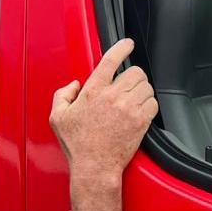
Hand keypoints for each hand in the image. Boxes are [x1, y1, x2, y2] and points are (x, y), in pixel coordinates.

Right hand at [49, 38, 157, 210]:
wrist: (95, 167)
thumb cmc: (78, 145)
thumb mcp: (58, 118)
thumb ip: (62, 95)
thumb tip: (74, 86)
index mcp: (92, 91)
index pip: (110, 60)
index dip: (121, 47)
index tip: (127, 43)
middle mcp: (112, 97)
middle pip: (134, 71)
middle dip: (133, 75)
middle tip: (128, 83)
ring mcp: (128, 109)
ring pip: (146, 85)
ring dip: (142, 89)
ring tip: (134, 97)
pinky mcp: (140, 122)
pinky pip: (153, 103)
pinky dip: (150, 103)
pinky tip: (141, 109)